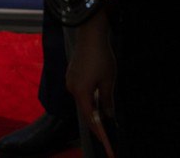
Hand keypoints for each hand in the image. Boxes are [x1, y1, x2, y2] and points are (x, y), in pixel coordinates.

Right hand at [66, 14, 115, 157]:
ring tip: (104, 116)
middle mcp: (72, 88)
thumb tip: (108, 114)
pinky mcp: (72, 75)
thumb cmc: (101, 58)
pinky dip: (88, 98)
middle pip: (84, 110)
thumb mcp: (109, 81)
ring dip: (92, 109)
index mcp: (81, 92)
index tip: (105, 142)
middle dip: (95, 122)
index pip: (90, 118)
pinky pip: (80, 91)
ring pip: (82, 100)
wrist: (90, 37)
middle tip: (106, 133)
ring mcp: (70, 81)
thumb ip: (107, 100)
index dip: (98, 132)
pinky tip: (97, 99)